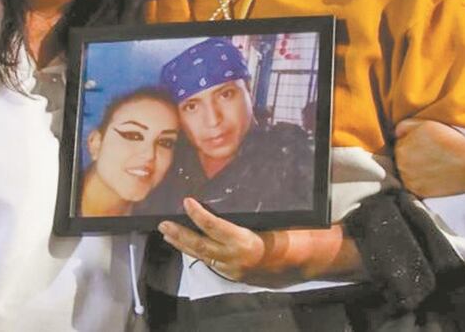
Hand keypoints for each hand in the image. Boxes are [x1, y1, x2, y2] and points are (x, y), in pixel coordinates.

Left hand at [158, 198, 360, 285]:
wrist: (302, 262)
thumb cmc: (291, 234)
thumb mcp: (276, 219)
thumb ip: (254, 212)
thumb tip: (237, 188)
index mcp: (247, 243)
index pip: (215, 227)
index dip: (198, 215)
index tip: (186, 201)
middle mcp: (236, 259)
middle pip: (200, 246)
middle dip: (180, 235)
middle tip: (163, 224)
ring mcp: (233, 270)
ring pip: (202, 257)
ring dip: (183, 245)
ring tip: (167, 233)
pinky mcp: (233, 275)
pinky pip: (211, 262)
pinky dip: (197, 252)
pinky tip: (186, 244)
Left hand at [394, 119, 464, 197]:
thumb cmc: (450, 141)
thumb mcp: (426, 124)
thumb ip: (405, 126)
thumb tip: (395, 133)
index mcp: (400, 148)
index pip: (399, 144)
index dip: (411, 142)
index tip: (424, 144)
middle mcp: (401, 166)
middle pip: (400, 159)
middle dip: (411, 156)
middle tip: (430, 155)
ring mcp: (409, 181)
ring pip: (406, 173)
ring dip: (414, 169)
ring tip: (433, 165)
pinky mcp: (418, 193)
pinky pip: (414, 185)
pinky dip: (420, 181)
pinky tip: (433, 175)